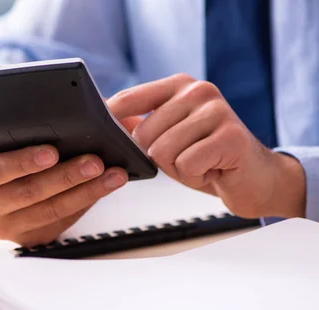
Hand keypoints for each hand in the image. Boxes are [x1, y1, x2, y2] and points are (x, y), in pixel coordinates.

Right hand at [0, 119, 127, 245]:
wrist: (2, 193)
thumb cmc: (2, 159)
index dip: (23, 162)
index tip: (52, 152)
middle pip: (29, 193)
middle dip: (66, 176)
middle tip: (95, 161)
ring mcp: (8, 228)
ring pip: (51, 209)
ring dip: (86, 191)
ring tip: (112, 173)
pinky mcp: (30, 239)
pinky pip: (62, 221)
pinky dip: (87, 202)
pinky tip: (106, 186)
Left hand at [107, 74, 305, 218]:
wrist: (254, 178)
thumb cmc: (207, 158)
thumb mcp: (166, 137)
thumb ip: (137, 125)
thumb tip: (100, 117)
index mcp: (178, 86)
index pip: (128, 99)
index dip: (109, 121)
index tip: (100, 133)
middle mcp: (198, 91)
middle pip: (142, 135)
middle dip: (158, 159)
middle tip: (186, 157)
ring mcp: (216, 110)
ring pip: (162, 152)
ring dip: (178, 170)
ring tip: (200, 162)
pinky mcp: (230, 136)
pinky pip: (186, 165)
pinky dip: (195, 177)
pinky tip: (213, 169)